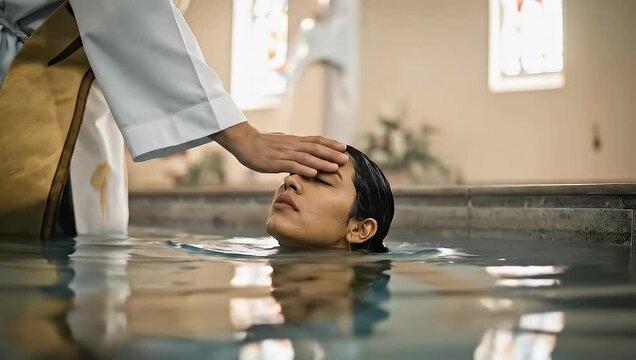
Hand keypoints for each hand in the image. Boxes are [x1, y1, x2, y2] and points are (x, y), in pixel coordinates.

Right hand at [212, 122, 347, 176]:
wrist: (244, 142)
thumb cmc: (262, 144)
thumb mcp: (281, 142)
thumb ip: (293, 146)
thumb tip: (303, 148)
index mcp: (294, 141)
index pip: (316, 140)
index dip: (331, 143)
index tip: (344, 147)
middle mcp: (292, 145)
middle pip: (315, 148)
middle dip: (332, 153)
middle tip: (345, 159)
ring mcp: (284, 154)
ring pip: (307, 157)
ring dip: (322, 162)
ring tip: (334, 167)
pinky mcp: (276, 162)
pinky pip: (292, 165)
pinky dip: (304, 169)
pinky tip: (313, 173)